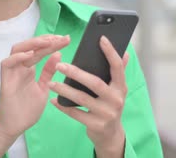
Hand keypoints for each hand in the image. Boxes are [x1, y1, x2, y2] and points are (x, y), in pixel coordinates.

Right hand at [0, 34, 70, 139]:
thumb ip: (48, 72)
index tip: (66, 39)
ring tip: (48, 42)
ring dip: (32, 44)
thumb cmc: (27, 109)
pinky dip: (17, 57)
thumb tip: (58, 54)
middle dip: (45, 40)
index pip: (40, 51)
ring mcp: (12, 72)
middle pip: (30, 46)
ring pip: (17, 50)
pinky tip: (30, 54)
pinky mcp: (5, 80)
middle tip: (61, 38)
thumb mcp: (44, 88)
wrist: (15, 127)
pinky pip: (7, 63)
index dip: (52, 44)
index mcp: (28, 68)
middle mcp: (19, 67)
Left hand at [48, 36, 129, 157]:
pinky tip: (53, 100)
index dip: (110, 52)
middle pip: (95, 83)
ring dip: (64, 90)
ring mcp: (106, 114)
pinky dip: (63, 106)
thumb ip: (119, 72)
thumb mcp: (117, 91)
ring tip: (51, 83)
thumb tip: (125, 52)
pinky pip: (75, 113)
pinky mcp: (95, 125)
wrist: (110, 136)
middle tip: (59, 65)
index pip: (117, 67)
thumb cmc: (110, 107)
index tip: (101, 38)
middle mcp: (116, 100)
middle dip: (76, 73)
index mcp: (121, 88)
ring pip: (82, 98)